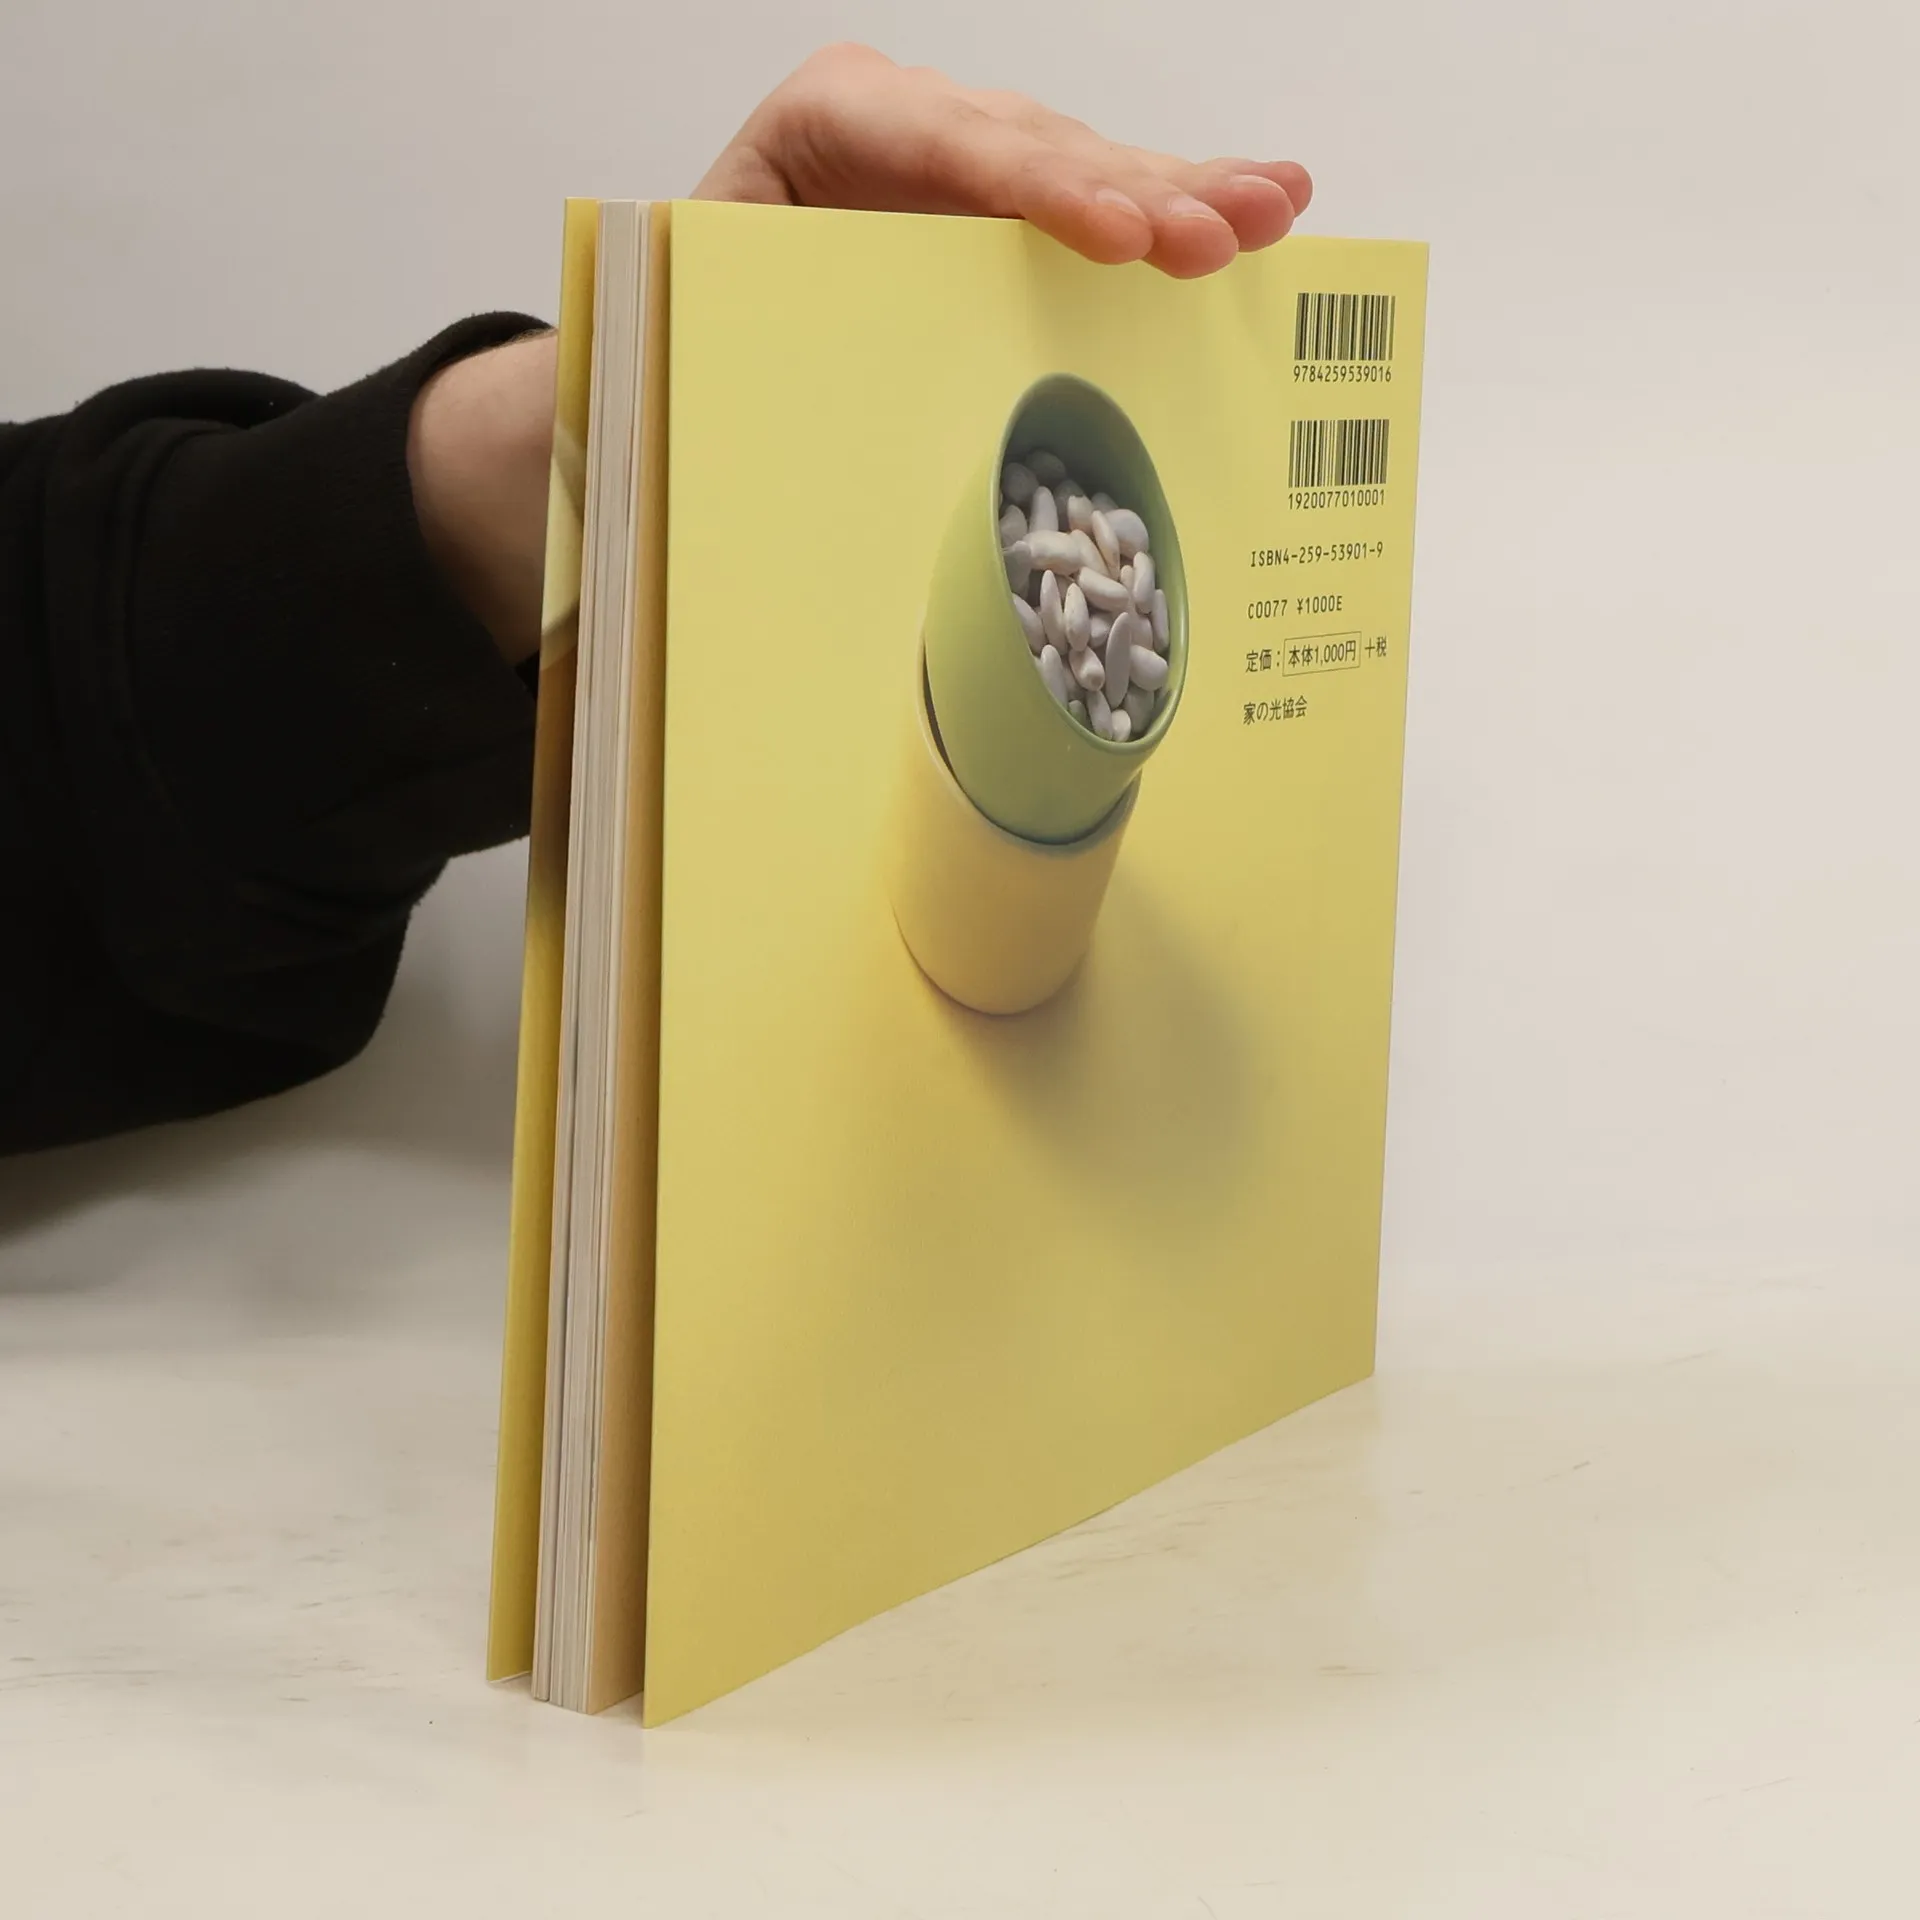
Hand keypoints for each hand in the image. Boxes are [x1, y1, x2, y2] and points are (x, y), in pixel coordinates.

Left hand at [695, 43, 1310, 280]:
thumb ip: (759, 305)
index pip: (949, 148)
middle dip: (1136, 192)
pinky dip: (1181, 199)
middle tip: (1215, 239)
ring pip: (1088, 162)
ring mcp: (971, 147)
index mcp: (830, 119)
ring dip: (1186, 192)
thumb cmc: (705, 294)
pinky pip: (1104, 189)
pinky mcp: (1010, 190)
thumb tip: (820, 371)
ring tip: (1270, 212)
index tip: (1118, 235)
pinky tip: (1264, 196)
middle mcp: (913, 114)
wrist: (702, 279)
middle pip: (1038, 148)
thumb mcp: (707, 288)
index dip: (1042, 190)